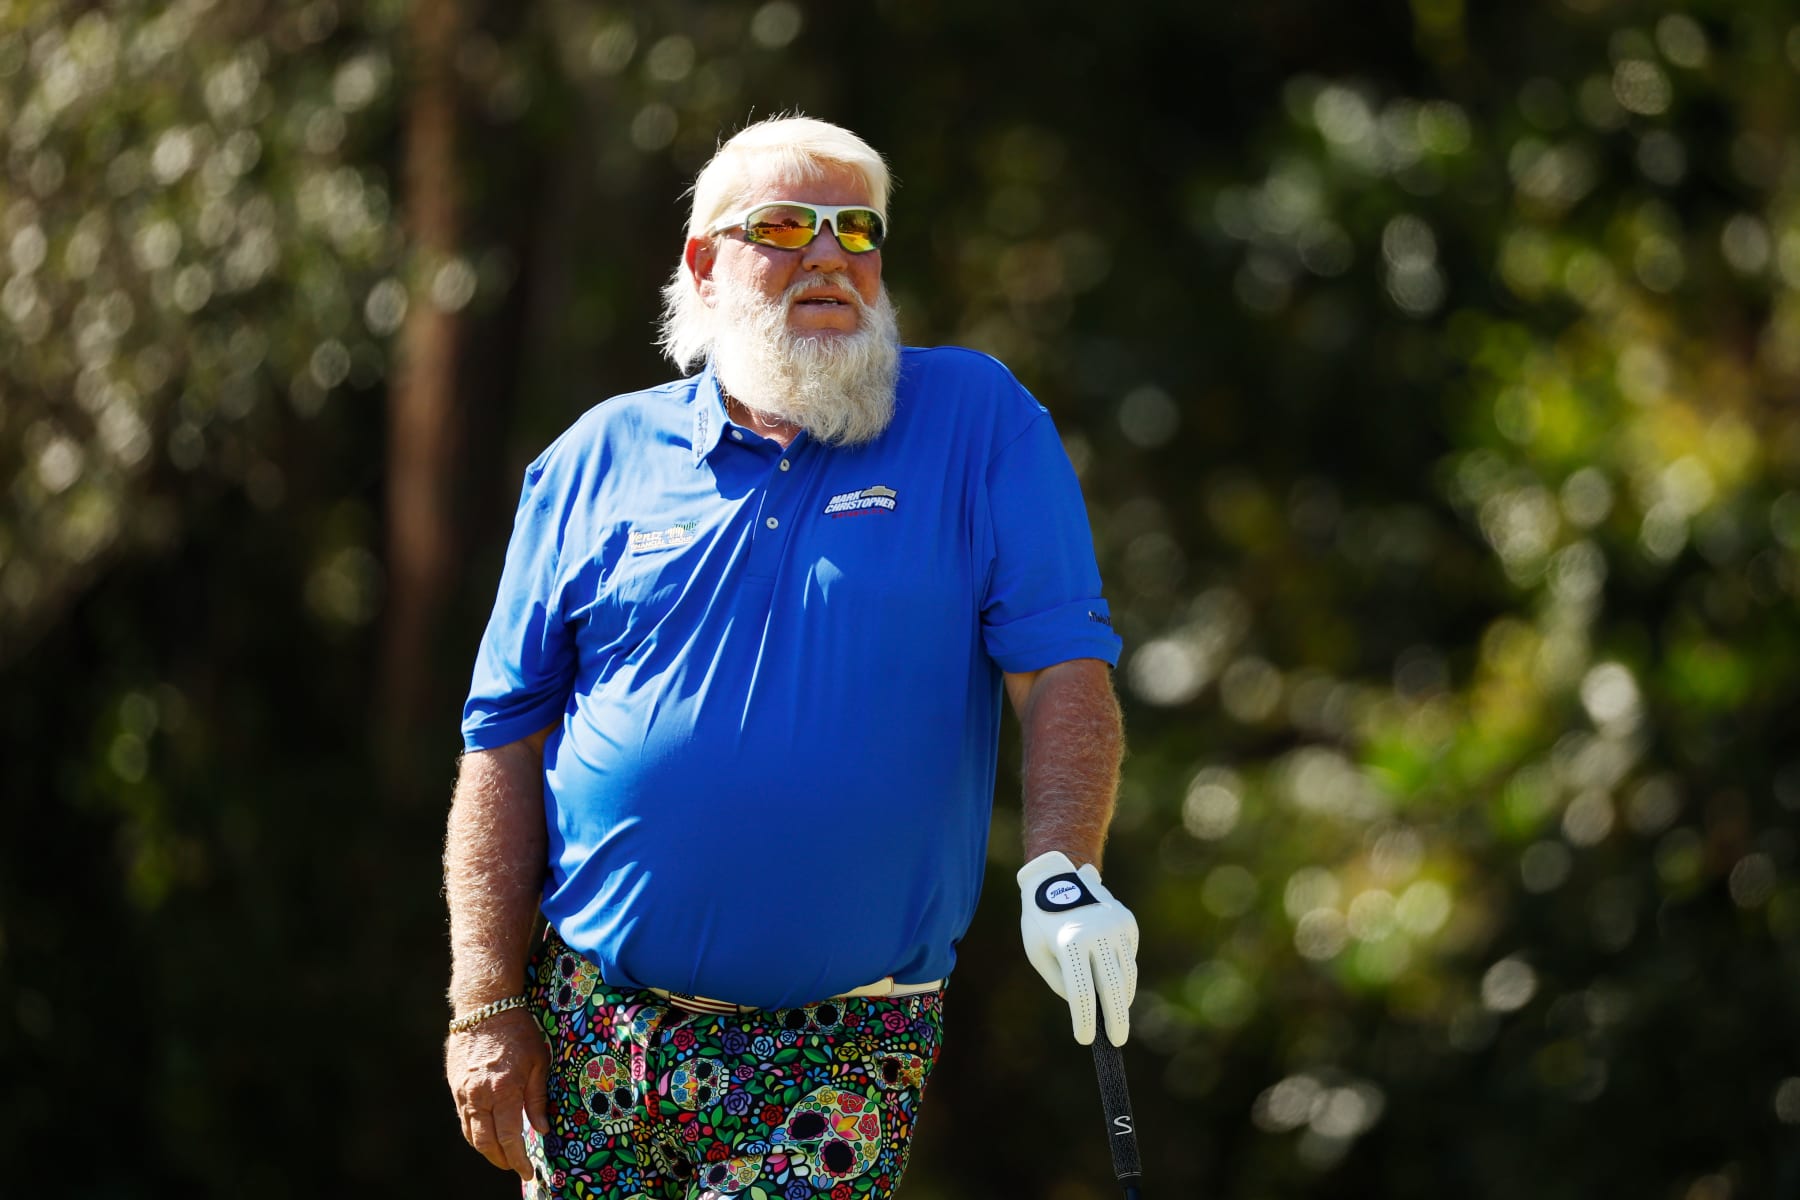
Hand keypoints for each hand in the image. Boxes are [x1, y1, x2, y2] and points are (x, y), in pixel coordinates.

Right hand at [445, 1006, 550, 1178]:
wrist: (485, 1006)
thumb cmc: (519, 1031)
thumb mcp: (539, 1062)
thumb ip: (538, 1098)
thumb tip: (541, 1129)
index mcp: (503, 1090)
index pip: (509, 1138)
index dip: (518, 1158)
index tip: (527, 1170)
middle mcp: (479, 1095)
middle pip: (485, 1142)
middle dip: (501, 1159)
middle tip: (515, 1165)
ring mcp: (463, 1092)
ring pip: (470, 1134)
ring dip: (486, 1149)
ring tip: (503, 1155)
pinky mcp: (455, 1086)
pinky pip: (463, 1118)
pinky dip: (475, 1132)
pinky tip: (487, 1133)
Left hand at [1017, 850, 1138, 1045]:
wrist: (1057, 875)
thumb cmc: (1040, 920)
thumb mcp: (1039, 952)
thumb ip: (1061, 982)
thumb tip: (1086, 1005)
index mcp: (1070, 941)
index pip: (1081, 992)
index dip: (1084, 1020)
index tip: (1085, 1039)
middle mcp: (1098, 933)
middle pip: (1113, 988)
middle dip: (1116, 1019)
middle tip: (1117, 1040)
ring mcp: (1116, 926)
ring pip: (1127, 974)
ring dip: (1123, 999)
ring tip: (1116, 1017)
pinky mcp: (1127, 922)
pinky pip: (1129, 957)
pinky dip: (1124, 974)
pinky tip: (1116, 985)